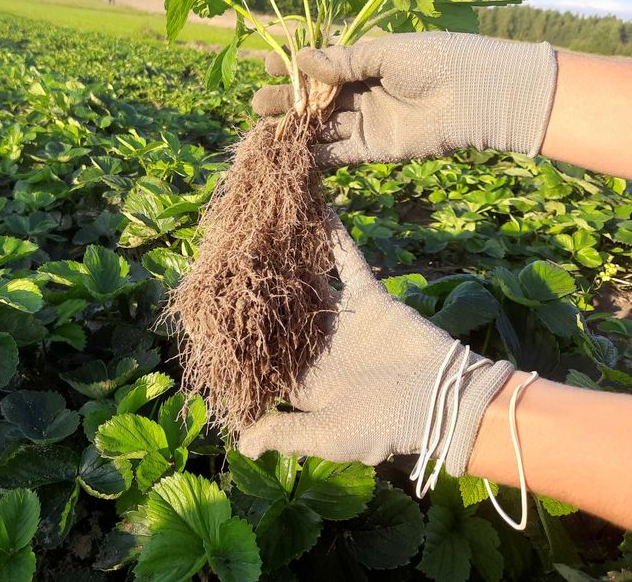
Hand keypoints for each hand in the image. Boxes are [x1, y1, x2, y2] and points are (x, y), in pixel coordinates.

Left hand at [238, 219, 512, 474]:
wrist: (441, 400)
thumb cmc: (382, 426)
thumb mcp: (328, 435)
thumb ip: (285, 431)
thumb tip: (241, 443)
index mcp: (305, 379)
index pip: (262, 356)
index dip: (239, 340)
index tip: (212, 319)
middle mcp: (319, 345)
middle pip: (279, 313)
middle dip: (256, 293)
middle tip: (227, 262)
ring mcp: (342, 318)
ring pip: (308, 281)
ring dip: (288, 259)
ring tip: (261, 230)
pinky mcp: (368, 297)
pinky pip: (348, 261)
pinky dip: (334, 237)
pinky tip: (315, 210)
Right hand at [251, 33, 556, 167]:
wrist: (478, 98)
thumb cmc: (439, 61)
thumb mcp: (386, 52)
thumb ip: (343, 60)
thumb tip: (300, 59)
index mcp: (367, 61)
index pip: (321, 63)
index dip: (293, 66)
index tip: (264, 65)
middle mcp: (363, 91)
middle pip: (316, 98)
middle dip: (287, 100)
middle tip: (258, 103)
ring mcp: (366, 121)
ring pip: (322, 126)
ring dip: (295, 128)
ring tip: (265, 129)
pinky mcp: (373, 150)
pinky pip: (337, 154)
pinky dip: (315, 155)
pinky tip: (290, 154)